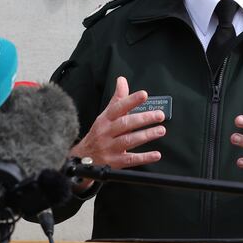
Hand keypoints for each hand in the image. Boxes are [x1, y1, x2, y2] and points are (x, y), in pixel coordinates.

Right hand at [70, 76, 165, 190]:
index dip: (131, 100)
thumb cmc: (99, 133)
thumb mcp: (105, 115)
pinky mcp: (114, 162)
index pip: (118, 107)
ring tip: (160, 130)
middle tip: (159, 115)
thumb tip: (122, 80)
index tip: (144, 95)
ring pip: (129, 141)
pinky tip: (156, 154)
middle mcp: (106, 132)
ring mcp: (110, 148)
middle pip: (125, 124)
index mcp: (105, 119)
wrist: (82, 158)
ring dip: (146, 135)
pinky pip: (131, 160)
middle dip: (143, 118)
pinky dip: (144, 157)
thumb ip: (118, 99)